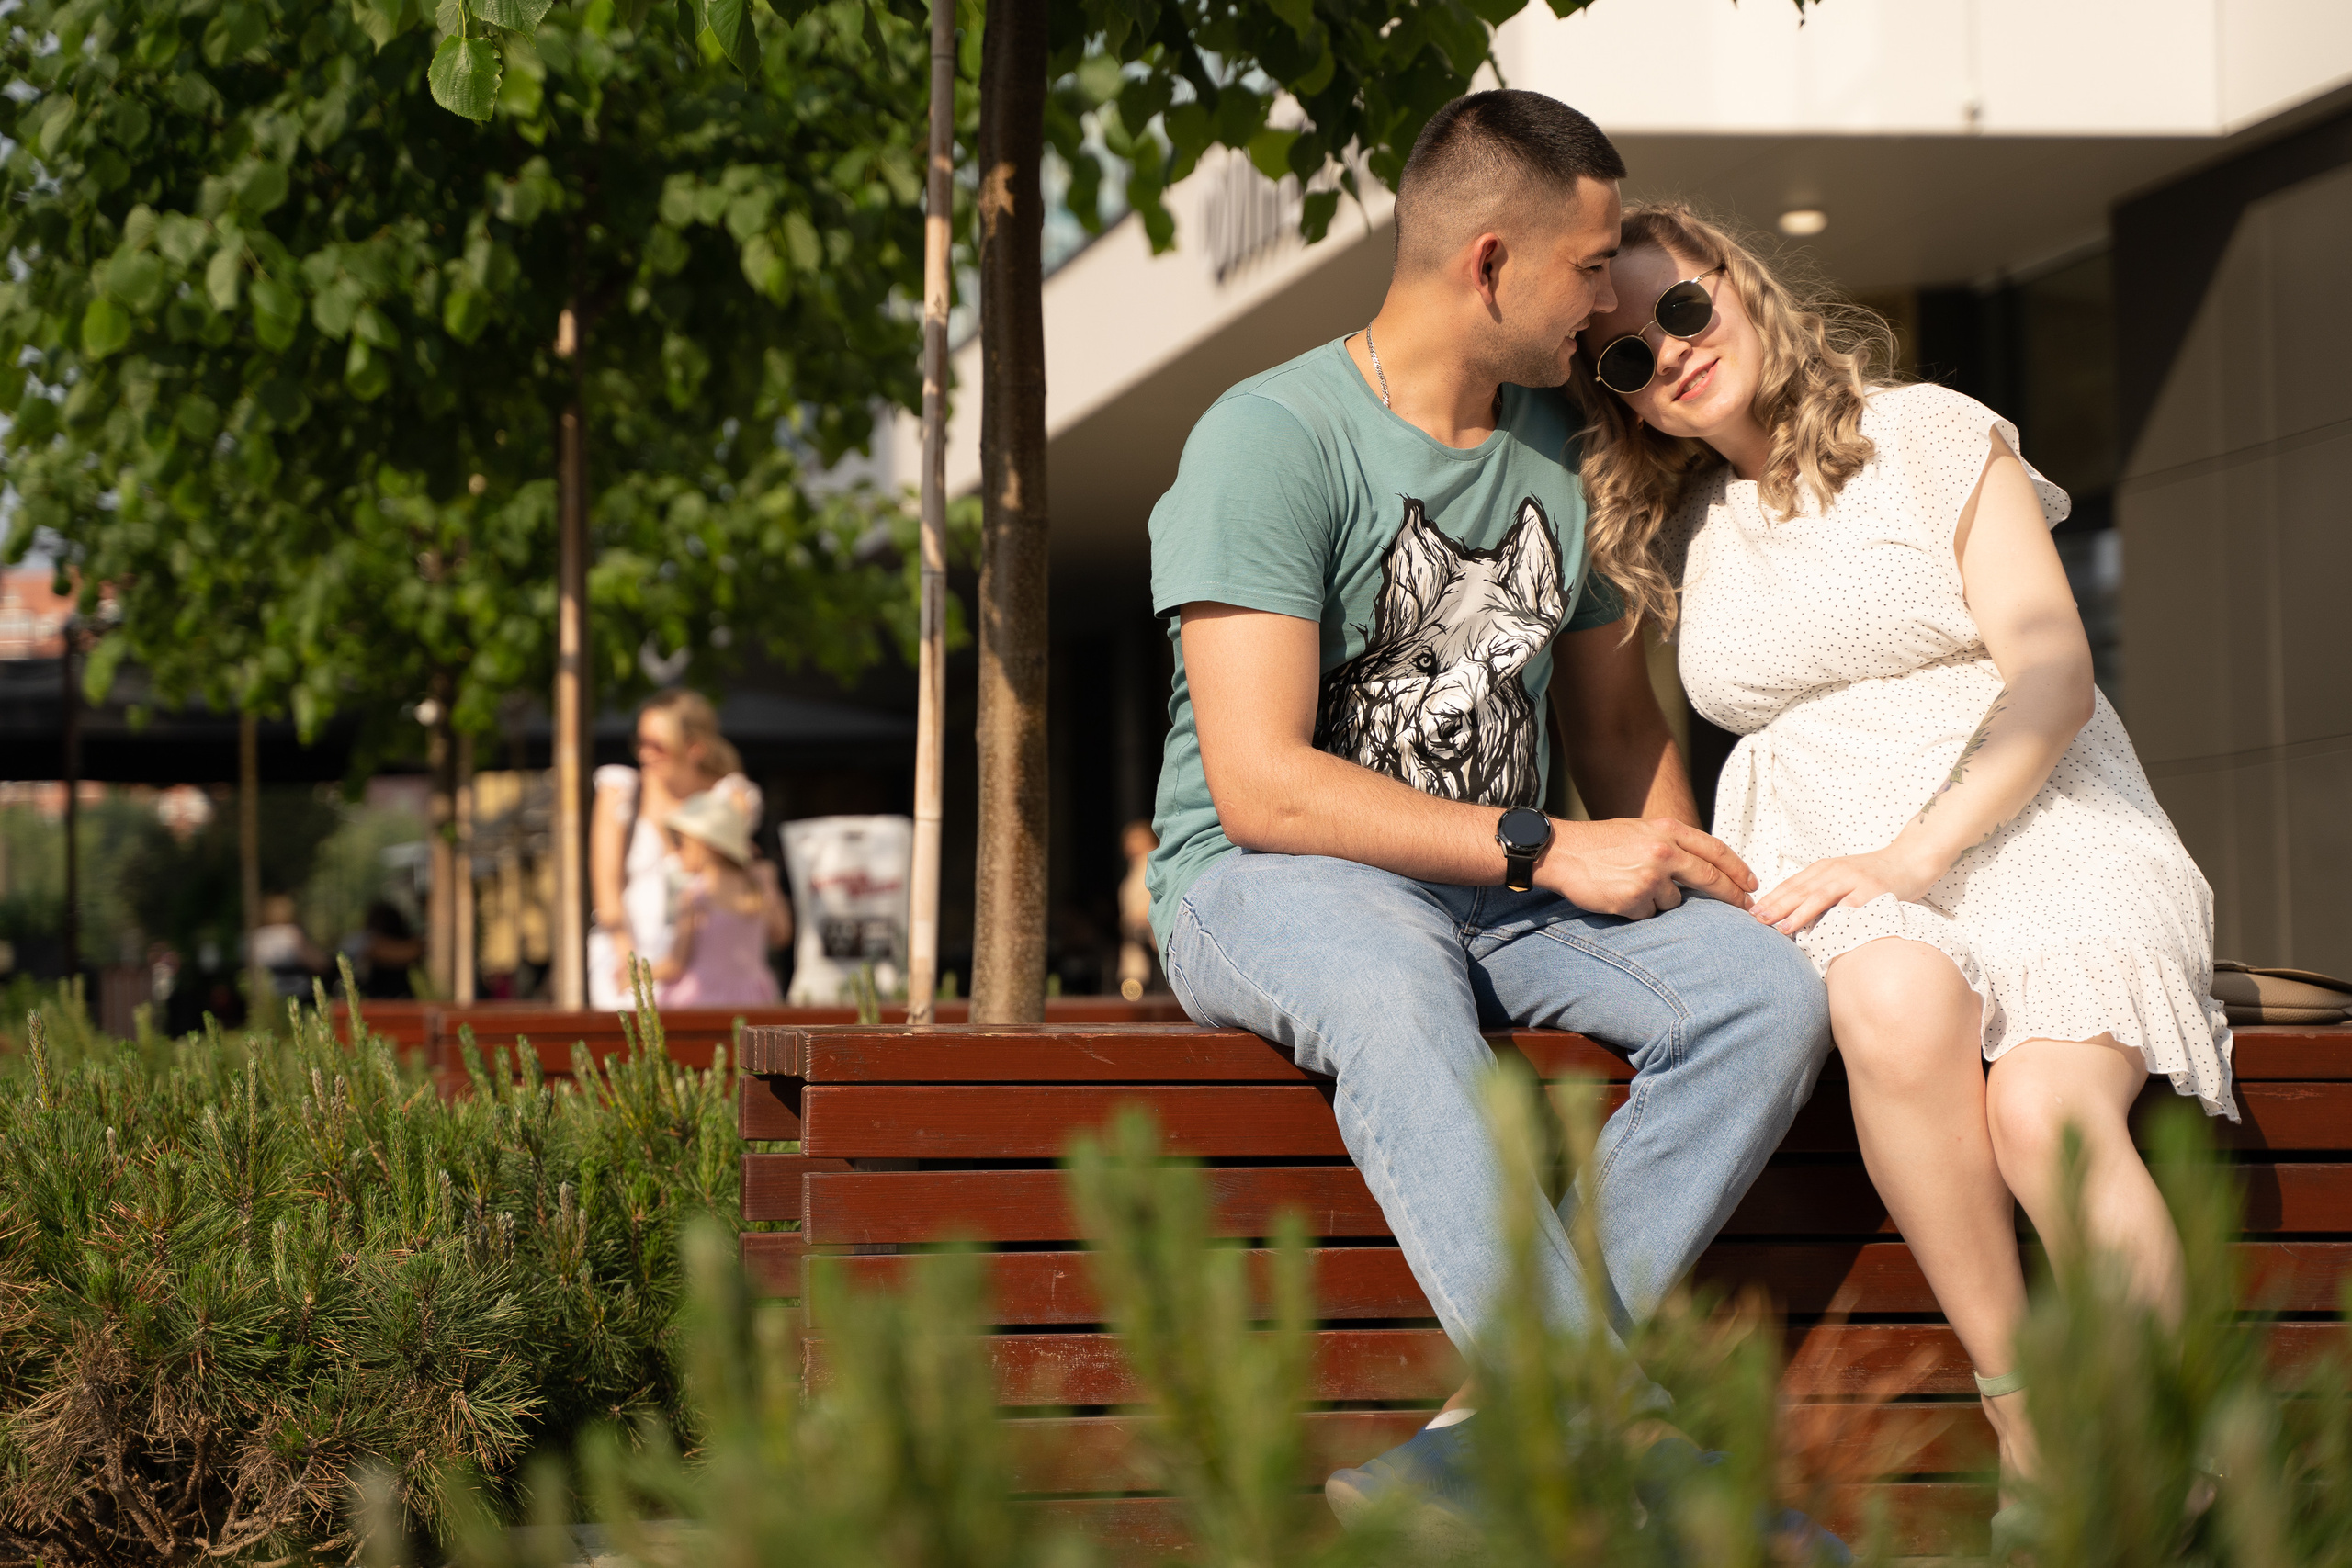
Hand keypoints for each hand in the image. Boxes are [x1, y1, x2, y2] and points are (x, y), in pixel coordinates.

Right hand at [1538, 817, 1758, 918]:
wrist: (1561, 851)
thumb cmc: (1599, 842)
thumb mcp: (1641, 831)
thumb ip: (1671, 844)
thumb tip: (1701, 866)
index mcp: (1667, 830)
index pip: (1714, 850)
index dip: (1737, 869)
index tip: (1751, 883)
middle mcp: (1663, 852)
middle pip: (1710, 879)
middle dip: (1732, 895)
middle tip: (1747, 907)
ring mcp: (1649, 877)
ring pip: (1673, 902)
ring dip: (1658, 901)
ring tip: (1629, 885)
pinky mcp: (1634, 900)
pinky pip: (1648, 914)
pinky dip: (1636, 910)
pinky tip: (1617, 895)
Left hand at [1751, 846, 1939, 935]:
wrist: (1911, 860)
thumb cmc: (1874, 875)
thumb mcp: (1843, 877)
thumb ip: (1821, 891)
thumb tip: (1793, 916)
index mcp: (1825, 868)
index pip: (1792, 884)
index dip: (1771, 899)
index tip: (1751, 914)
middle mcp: (1836, 871)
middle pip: (1800, 890)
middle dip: (1776, 906)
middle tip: (1756, 921)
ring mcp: (1855, 880)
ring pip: (1821, 897)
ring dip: (1799, 913)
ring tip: (1782, 927)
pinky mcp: (1874, 890)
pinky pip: (1852, 908)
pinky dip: (1836, 920)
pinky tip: (1823, 932)